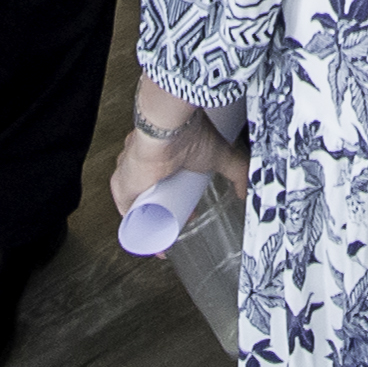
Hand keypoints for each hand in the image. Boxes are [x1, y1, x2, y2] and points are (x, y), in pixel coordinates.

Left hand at [107, 75, 246, 224]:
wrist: (166, 129)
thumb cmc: (189, 134)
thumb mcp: (221, 156)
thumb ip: (238, 171)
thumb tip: (246, 190)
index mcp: (163, 152)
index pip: (167, 181)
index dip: (178, 200)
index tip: (189, 212)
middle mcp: (143, 162)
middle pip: (152, 195)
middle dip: (166, 213)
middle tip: (181, 225)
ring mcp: (130, 174)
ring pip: (139, 204)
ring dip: (153, 221)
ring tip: (167, 235)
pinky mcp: (122, 185)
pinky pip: (127, 211)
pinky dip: (137, 226)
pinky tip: (149, 237)